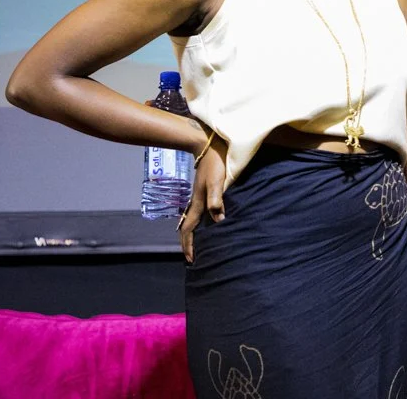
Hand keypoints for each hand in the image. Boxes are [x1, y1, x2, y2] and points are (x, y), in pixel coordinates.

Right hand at [179, 132, 226, 262]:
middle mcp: (195, 202)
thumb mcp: (218, 182)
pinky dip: (196, 223)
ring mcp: (197, 196)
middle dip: (187, 243)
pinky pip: (196, 213)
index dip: (190, 245)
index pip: (189, 229)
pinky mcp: (202, 190)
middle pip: (186, 227)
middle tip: (190, 258)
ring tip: (194, 245)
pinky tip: (203, 223)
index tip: (191, 259)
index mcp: (198, 203)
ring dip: (190, 234)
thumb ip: (217, 200)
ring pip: (190, 220)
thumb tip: (219, 221)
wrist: (208, 146)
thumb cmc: (216, 164)